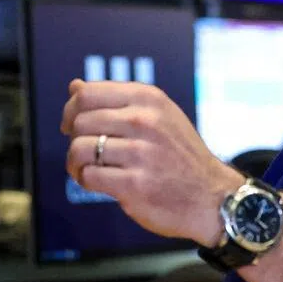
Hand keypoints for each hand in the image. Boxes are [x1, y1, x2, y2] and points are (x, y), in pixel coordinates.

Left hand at [62, 80, 239, 243]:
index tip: (74, 124)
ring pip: (80, 149)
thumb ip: (116, 100)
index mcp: (149, 99)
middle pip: (80, 121)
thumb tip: (74, 86)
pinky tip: (98, 182)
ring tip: (86, 168)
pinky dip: (86, 181)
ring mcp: (140, 153)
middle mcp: (145, 121)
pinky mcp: (134, 184)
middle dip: (74, 138)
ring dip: (75, 162)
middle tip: (84, 151)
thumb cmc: (180, 154)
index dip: (72, 110)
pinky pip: (89, 176)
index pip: (87, 94)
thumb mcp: (159, 115)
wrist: (210, 195)